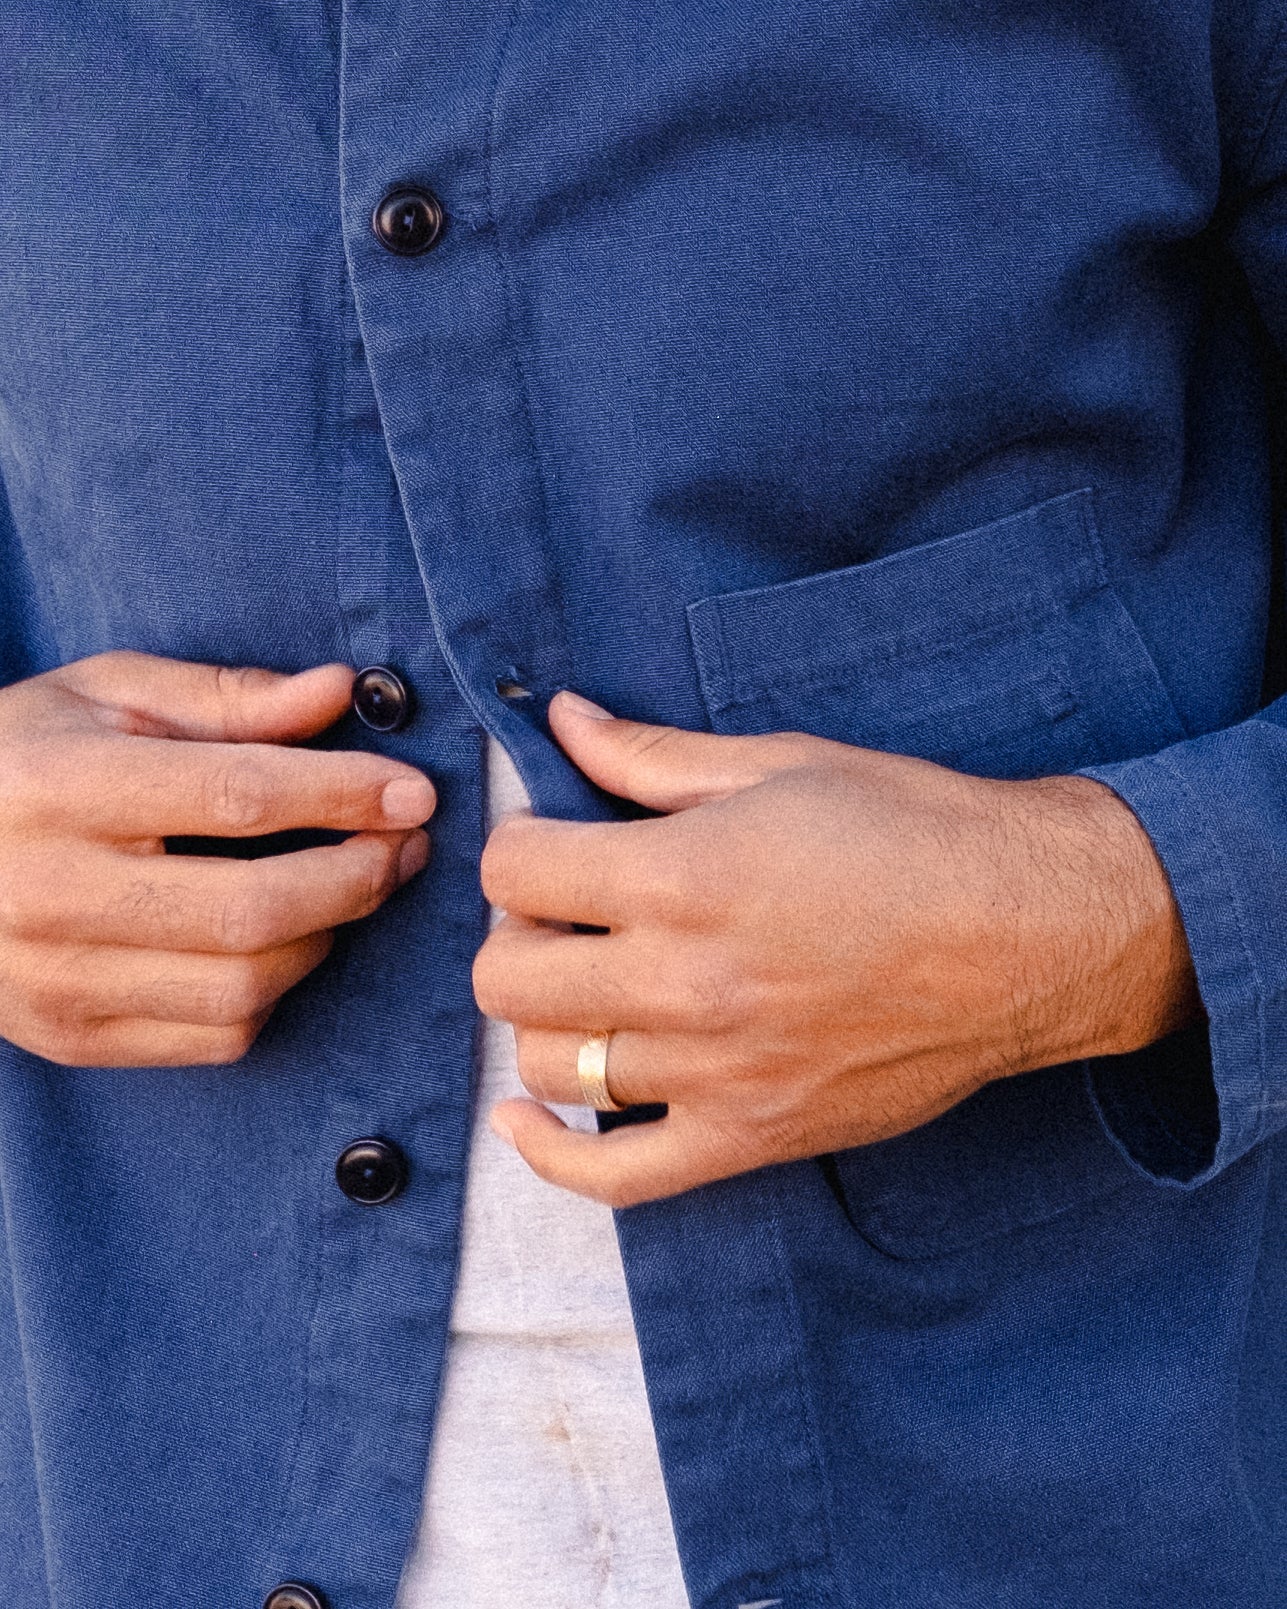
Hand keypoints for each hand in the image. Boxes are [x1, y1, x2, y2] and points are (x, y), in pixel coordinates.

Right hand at [0, 652, 434, 1065]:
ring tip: (348, 886)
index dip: (344, 793)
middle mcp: (51, 893)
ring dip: (326, 936)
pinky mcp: (72, 1036)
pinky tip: (281, 940)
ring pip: (244, 985)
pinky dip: (275, 990)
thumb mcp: (104, 694)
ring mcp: (56, 980)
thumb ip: (227, 697)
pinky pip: (217, 1035)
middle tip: (404, 845)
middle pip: (253, 908)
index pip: (236, 796)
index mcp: (59, 788)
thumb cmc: (18, 759)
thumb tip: (341, 691)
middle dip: (357, 877)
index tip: (413, 791)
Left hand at [474, 692, 1199, 1205]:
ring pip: (547, 1066)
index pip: (513, 872)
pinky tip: (523, 1120)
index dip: (520, 847)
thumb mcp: (781, 764)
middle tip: (568, 911)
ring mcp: (714, 1071)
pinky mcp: (751, 1135)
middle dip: (520, 933)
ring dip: (549, 1018)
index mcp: (684, 876)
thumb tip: (562, 720)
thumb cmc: (917, 832)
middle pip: (507, 976)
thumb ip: (651, 755)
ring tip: (589, 984)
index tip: (552, 842)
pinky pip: (613, 1177)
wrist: (1033, 931)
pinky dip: (549, 1156)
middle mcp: (683, 981)